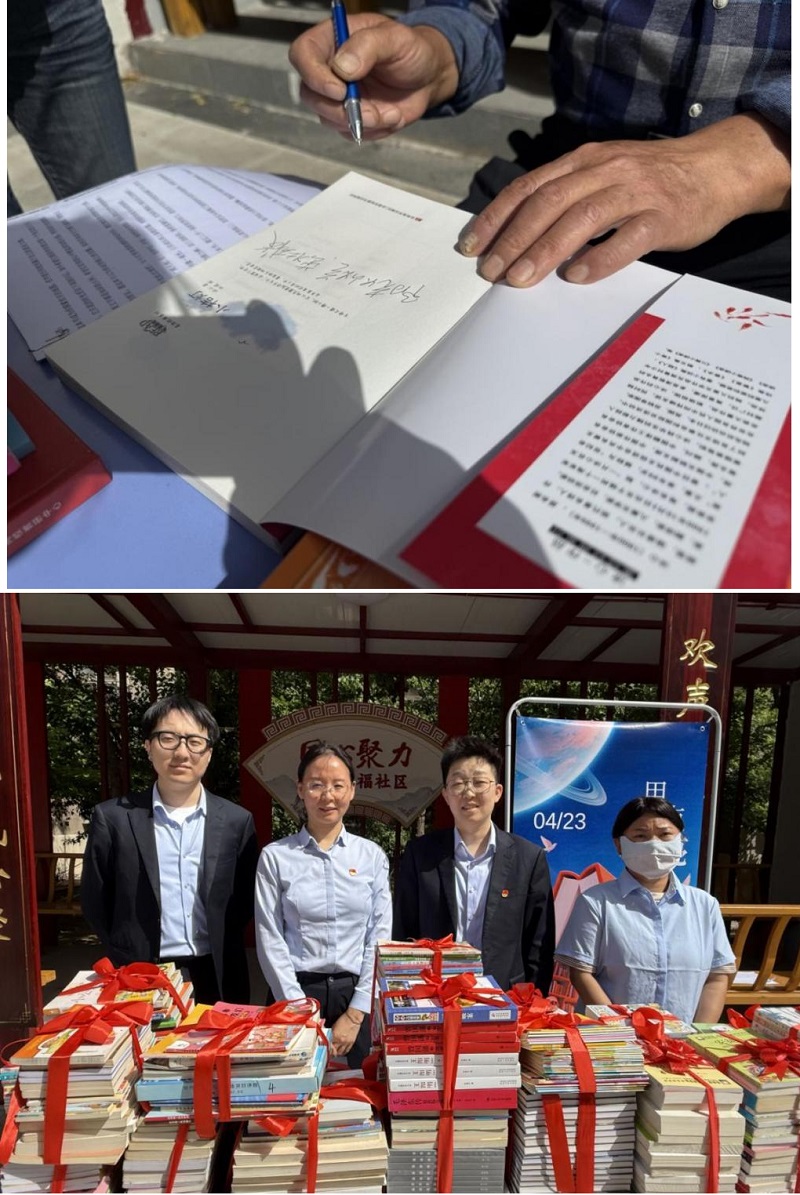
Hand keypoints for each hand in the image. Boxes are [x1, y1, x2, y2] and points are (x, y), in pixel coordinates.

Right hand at [288, 14, 458, 140]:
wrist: (429, 76)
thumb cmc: (412, 50)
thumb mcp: (395, 38)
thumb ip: (367, 46)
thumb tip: (342, 68)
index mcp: (333, 40)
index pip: (302, 55)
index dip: (313, 75)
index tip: (339, 89)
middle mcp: (330, 69)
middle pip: (310, 94)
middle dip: (338, 109)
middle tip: (370, 111)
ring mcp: (339, 96)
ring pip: (328, 119)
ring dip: (361, 122)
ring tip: (390, 113)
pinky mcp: (351, 117)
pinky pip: (350, 132)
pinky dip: (373, 131)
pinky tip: (392, 117)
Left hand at [329, 1008, 363, 1055]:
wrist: (353, 1018)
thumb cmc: (343, 1019)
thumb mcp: (334, 1025)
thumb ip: (330, 1033)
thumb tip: (328, 1038)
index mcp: (335, 1035)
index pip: (328, 1045)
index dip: (326, 1048)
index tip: (325, 1049)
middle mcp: (340, 1040)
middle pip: (334, 1051)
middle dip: (330, 1053)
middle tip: (329, 1053)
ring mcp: (346, 1042)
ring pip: (340, 1052)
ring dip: (337, 1054)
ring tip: (335, 1054)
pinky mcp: (351, 1043)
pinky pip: (346, 1050)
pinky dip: (343, 1053)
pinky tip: (341, 1052)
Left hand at [458, 114, 790, 286]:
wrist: (715, 168)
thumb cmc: (651, 180)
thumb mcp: (603, 173)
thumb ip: (567, 195)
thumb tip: (518, 235)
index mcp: (584, 160)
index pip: (529, 186)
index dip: (497, 217)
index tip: (472, 247)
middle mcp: (605, 170)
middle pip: (549, 202)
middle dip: (514, 238)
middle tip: (492, 272)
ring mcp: (636, 191)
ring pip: (582, 217)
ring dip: (546, 250)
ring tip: (521, 278)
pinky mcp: (663, 216)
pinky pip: (627, 238)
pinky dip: (599, 258)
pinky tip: (577, 277)